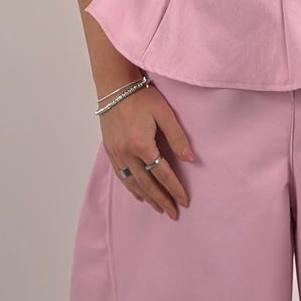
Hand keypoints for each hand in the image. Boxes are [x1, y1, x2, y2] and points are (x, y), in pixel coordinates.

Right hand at [100, 85, 195, 219]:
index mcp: (142, 144)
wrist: (114, 86)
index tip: (184, 202)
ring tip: (159, 208)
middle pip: (147, 184)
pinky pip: (121, 176)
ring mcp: (116, 153)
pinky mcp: (110, 151)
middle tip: (173, 214)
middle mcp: (127, 153)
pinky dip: (131, 188)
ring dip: (147, 198)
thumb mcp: (164, 113)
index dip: (175, 189)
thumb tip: (190, 160)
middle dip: (162, 200)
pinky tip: (139, 195)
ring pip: (133, 183)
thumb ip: (177, 137)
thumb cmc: (141, 96)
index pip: (162, 174)